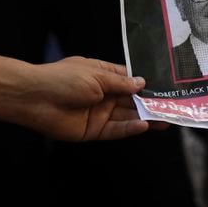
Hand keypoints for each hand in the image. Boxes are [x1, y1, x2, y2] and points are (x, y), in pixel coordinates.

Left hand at [20, 56, 162, 140]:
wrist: (35, 98)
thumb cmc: (64, 78)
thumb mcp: (97, 75)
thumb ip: (121, 83)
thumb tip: (142, 83)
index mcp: (102, 76)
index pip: (128, 80)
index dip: (145, 85)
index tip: (165, 88)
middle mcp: (102, 95)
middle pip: (131, 101)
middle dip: (150, 104)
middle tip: (172, 107)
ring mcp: (98, 113)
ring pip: (127, 117)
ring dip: (146, 118)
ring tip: (166, 119)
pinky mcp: (93, 131)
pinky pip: (116, 130)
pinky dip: (130, 128)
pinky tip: (145, 125)